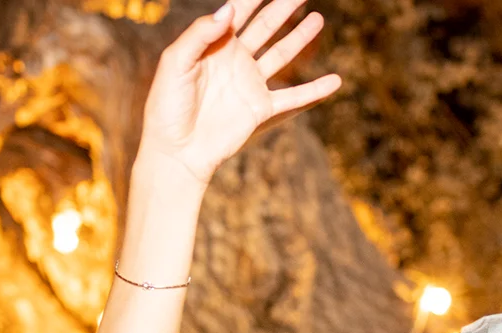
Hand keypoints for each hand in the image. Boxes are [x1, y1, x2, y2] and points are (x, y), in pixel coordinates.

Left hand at [138, 0, 341, 186]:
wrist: (176, 150)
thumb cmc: (167, 106)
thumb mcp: (175, 62)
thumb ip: (200, 34)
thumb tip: (229, 9)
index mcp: (213, 44)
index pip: (238, 11)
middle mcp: (234, 60)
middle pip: (265, 26)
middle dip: (283, 8)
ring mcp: (249, 83)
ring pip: (281, 54)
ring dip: (299, 38)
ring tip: (318, 19)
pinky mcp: (260, 109)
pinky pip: (293, 97)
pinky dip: (315, 90)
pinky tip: (335, 81)